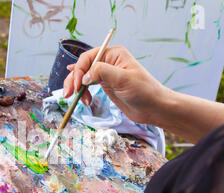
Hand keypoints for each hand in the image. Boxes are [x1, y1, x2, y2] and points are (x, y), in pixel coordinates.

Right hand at [63, 46, 223, 142]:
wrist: (154, 108)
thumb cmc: (144, 91)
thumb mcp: (123, 79)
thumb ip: (102, 72)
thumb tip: (84, 77)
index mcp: (113, 54)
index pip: (88, 58)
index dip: (79, 70)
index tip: (76, 86)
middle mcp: (108, 62)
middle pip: (83, 67)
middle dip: (74, 80)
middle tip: (69, 95)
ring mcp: (106, 74)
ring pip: (83, 77)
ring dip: (77, 88)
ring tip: (76, 100)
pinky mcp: (106, 86)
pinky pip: (88, 86)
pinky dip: (83, 93)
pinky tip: (83, 99)